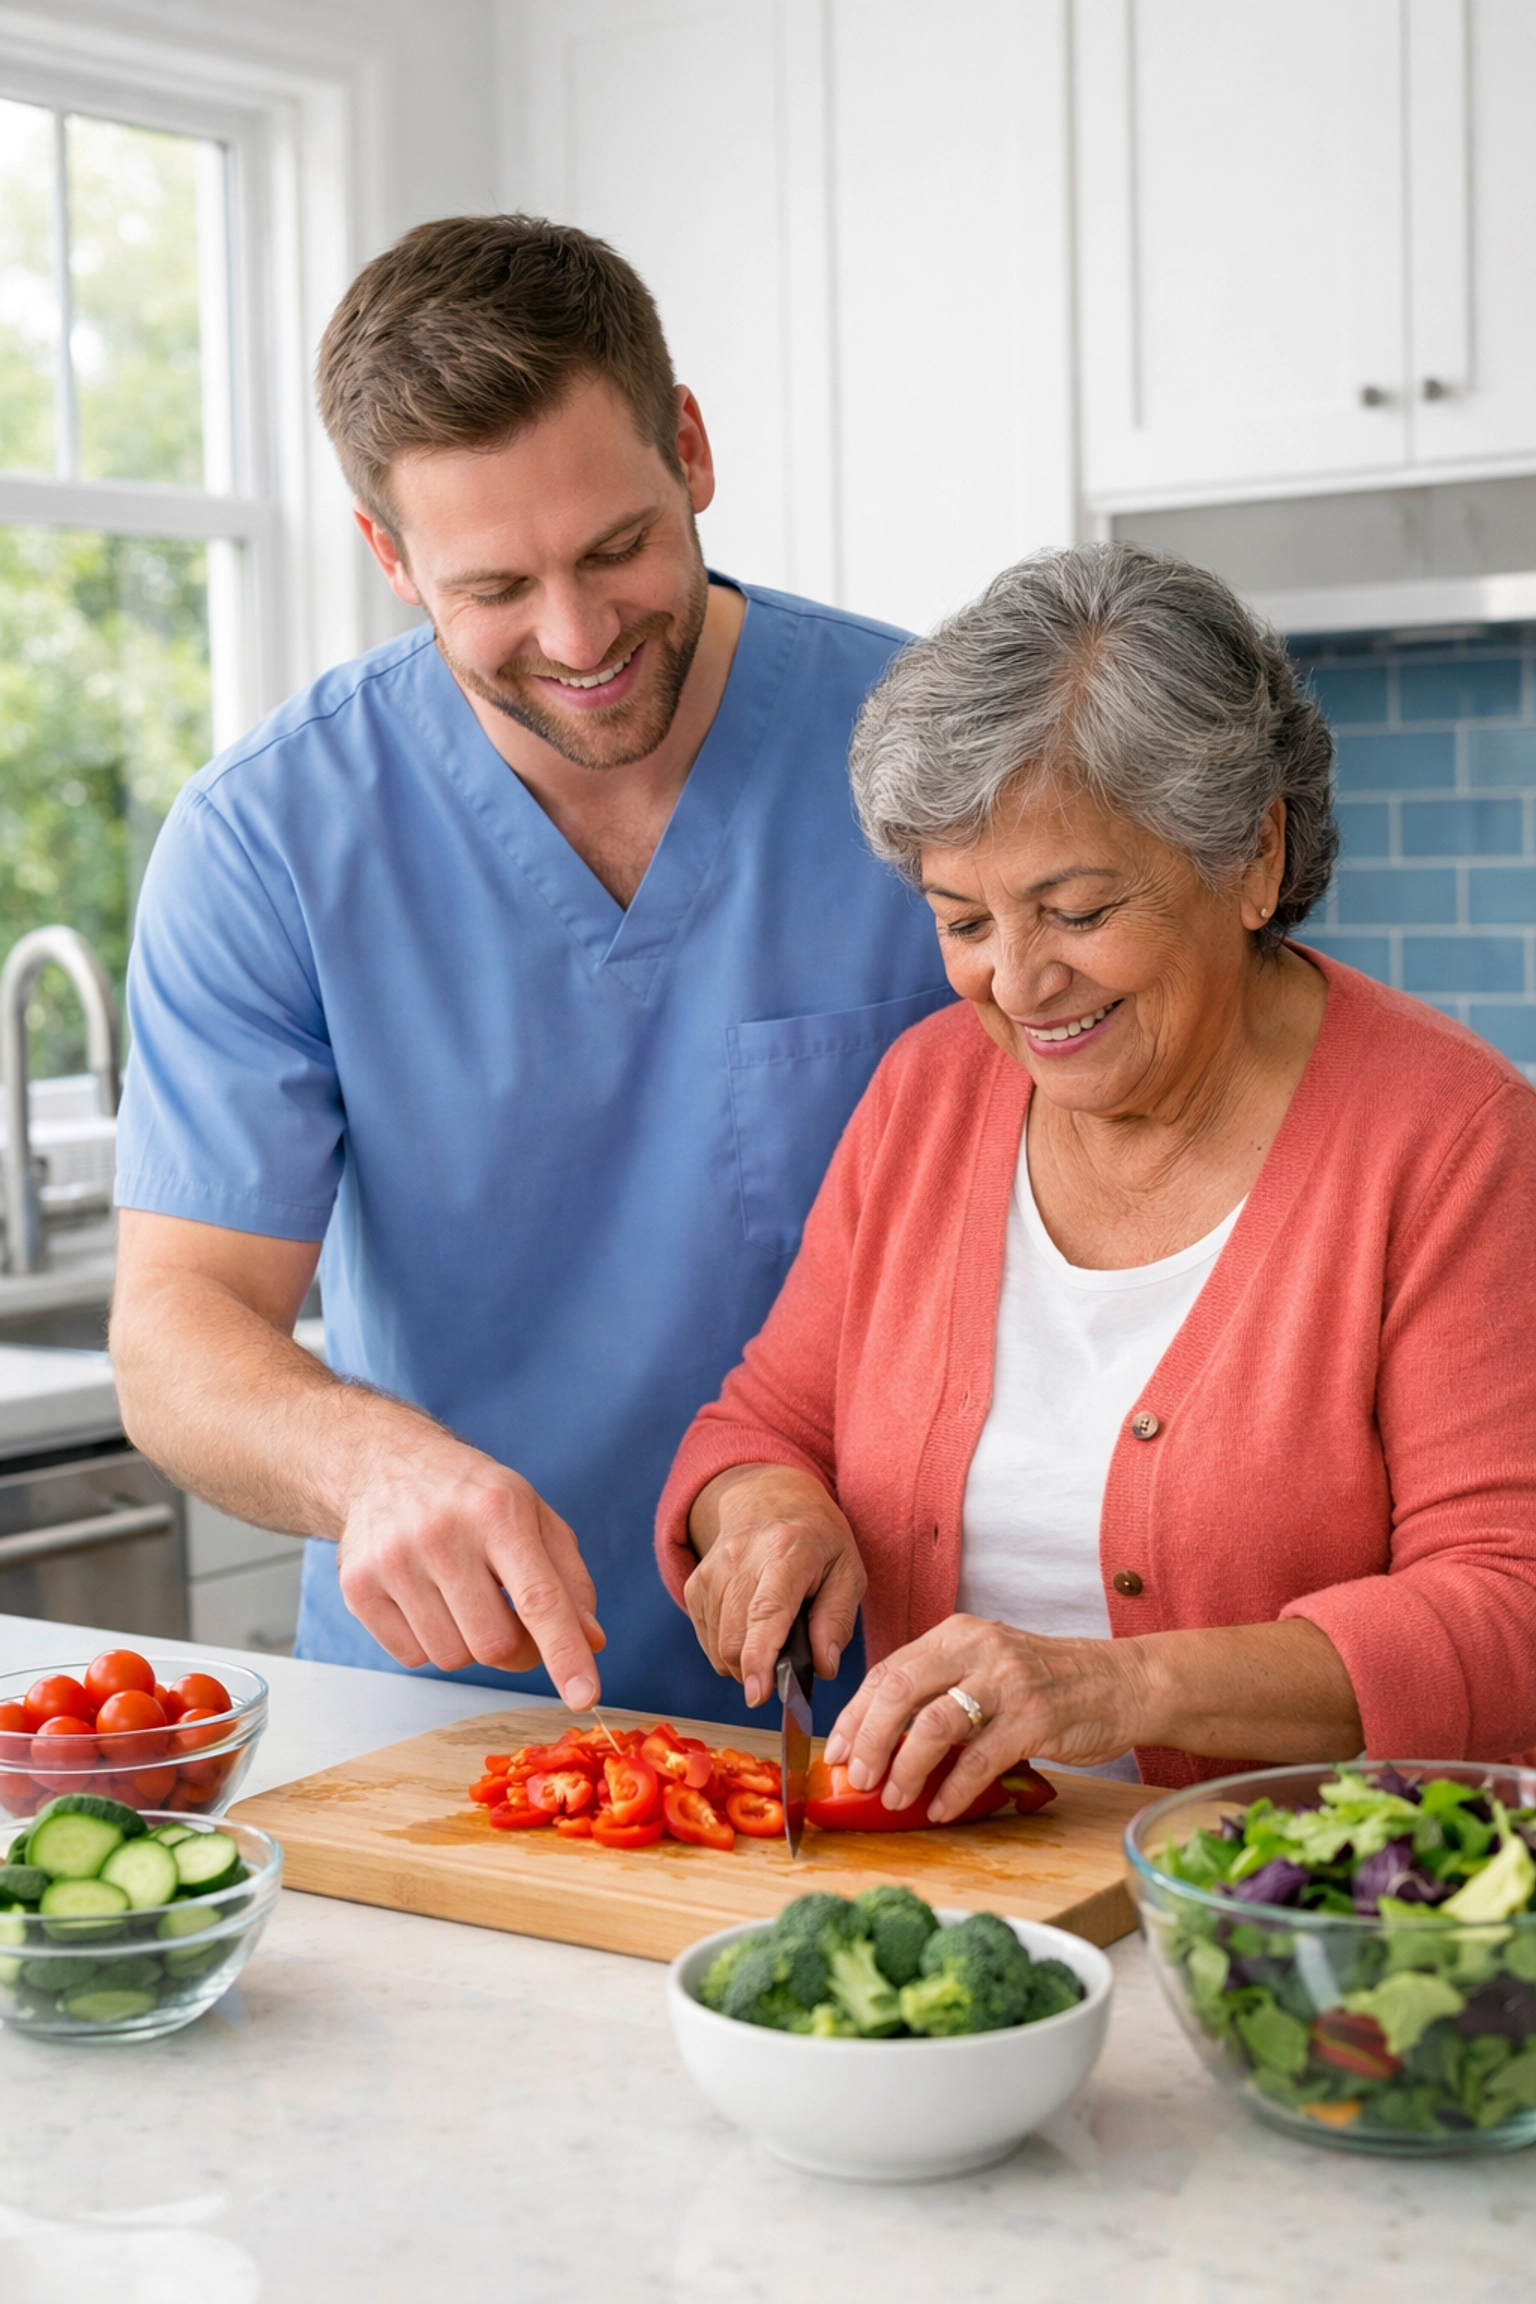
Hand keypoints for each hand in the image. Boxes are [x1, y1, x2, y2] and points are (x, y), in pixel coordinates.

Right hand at [337, 1417, 605, 1705]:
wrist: (385, 1463)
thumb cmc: (472, 1496)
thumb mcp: (534, 1515)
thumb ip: (569, 1579)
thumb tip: (590, 1641)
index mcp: (498, 1510)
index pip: (538, 1598)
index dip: (565, 1652)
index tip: (585, 1696)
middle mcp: (441, 1534)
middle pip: (494, 1644)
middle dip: (518, 1649)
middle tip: (514, 1619)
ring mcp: (393, 1561)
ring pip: (452, 1658)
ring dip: (469, 1643)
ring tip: (464, 1597)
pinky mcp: (358, 1587)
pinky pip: (411, 1658)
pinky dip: (430, 1642)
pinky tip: (427, 1600)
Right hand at [684, 1464, 866, 1706]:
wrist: (768, 1495)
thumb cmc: (816, 1538)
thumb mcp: (848, 1570)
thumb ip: (838, 1620)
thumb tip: (824, 1667)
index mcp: (787, 1551)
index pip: (766, 1611)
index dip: (760, 1657)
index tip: (758, 1694)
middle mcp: (742, 1557)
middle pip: (734, 1638)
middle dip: (757, 1671)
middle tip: (784, 1667)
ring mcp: (712, 1569)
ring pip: (717, 1644)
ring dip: (743, 1661)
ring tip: (771, 1640)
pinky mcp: (696, 1583)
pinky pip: (706, 1636)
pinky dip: (727, 1648)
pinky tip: (749, 1629)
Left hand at [822, 1614, 1364, 1819]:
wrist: (1123, 1683)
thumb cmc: (1048, 1683)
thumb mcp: (988, 1667)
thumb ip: (942, 1689)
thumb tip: (880, 1740)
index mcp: (957, 1634)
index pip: (889, 1670)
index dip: (856, 1714)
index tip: (836, 1751)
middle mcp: (978, 1649)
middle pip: (900, 1690)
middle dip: (870, 1739)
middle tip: (857, 1777)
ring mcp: (1008, 1682)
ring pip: (934, 1723)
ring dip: (906, 1767)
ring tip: (893, 1797)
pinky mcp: (1036, 1718)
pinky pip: (980, 1758)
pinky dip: (952, 1788)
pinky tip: (939, 1809)